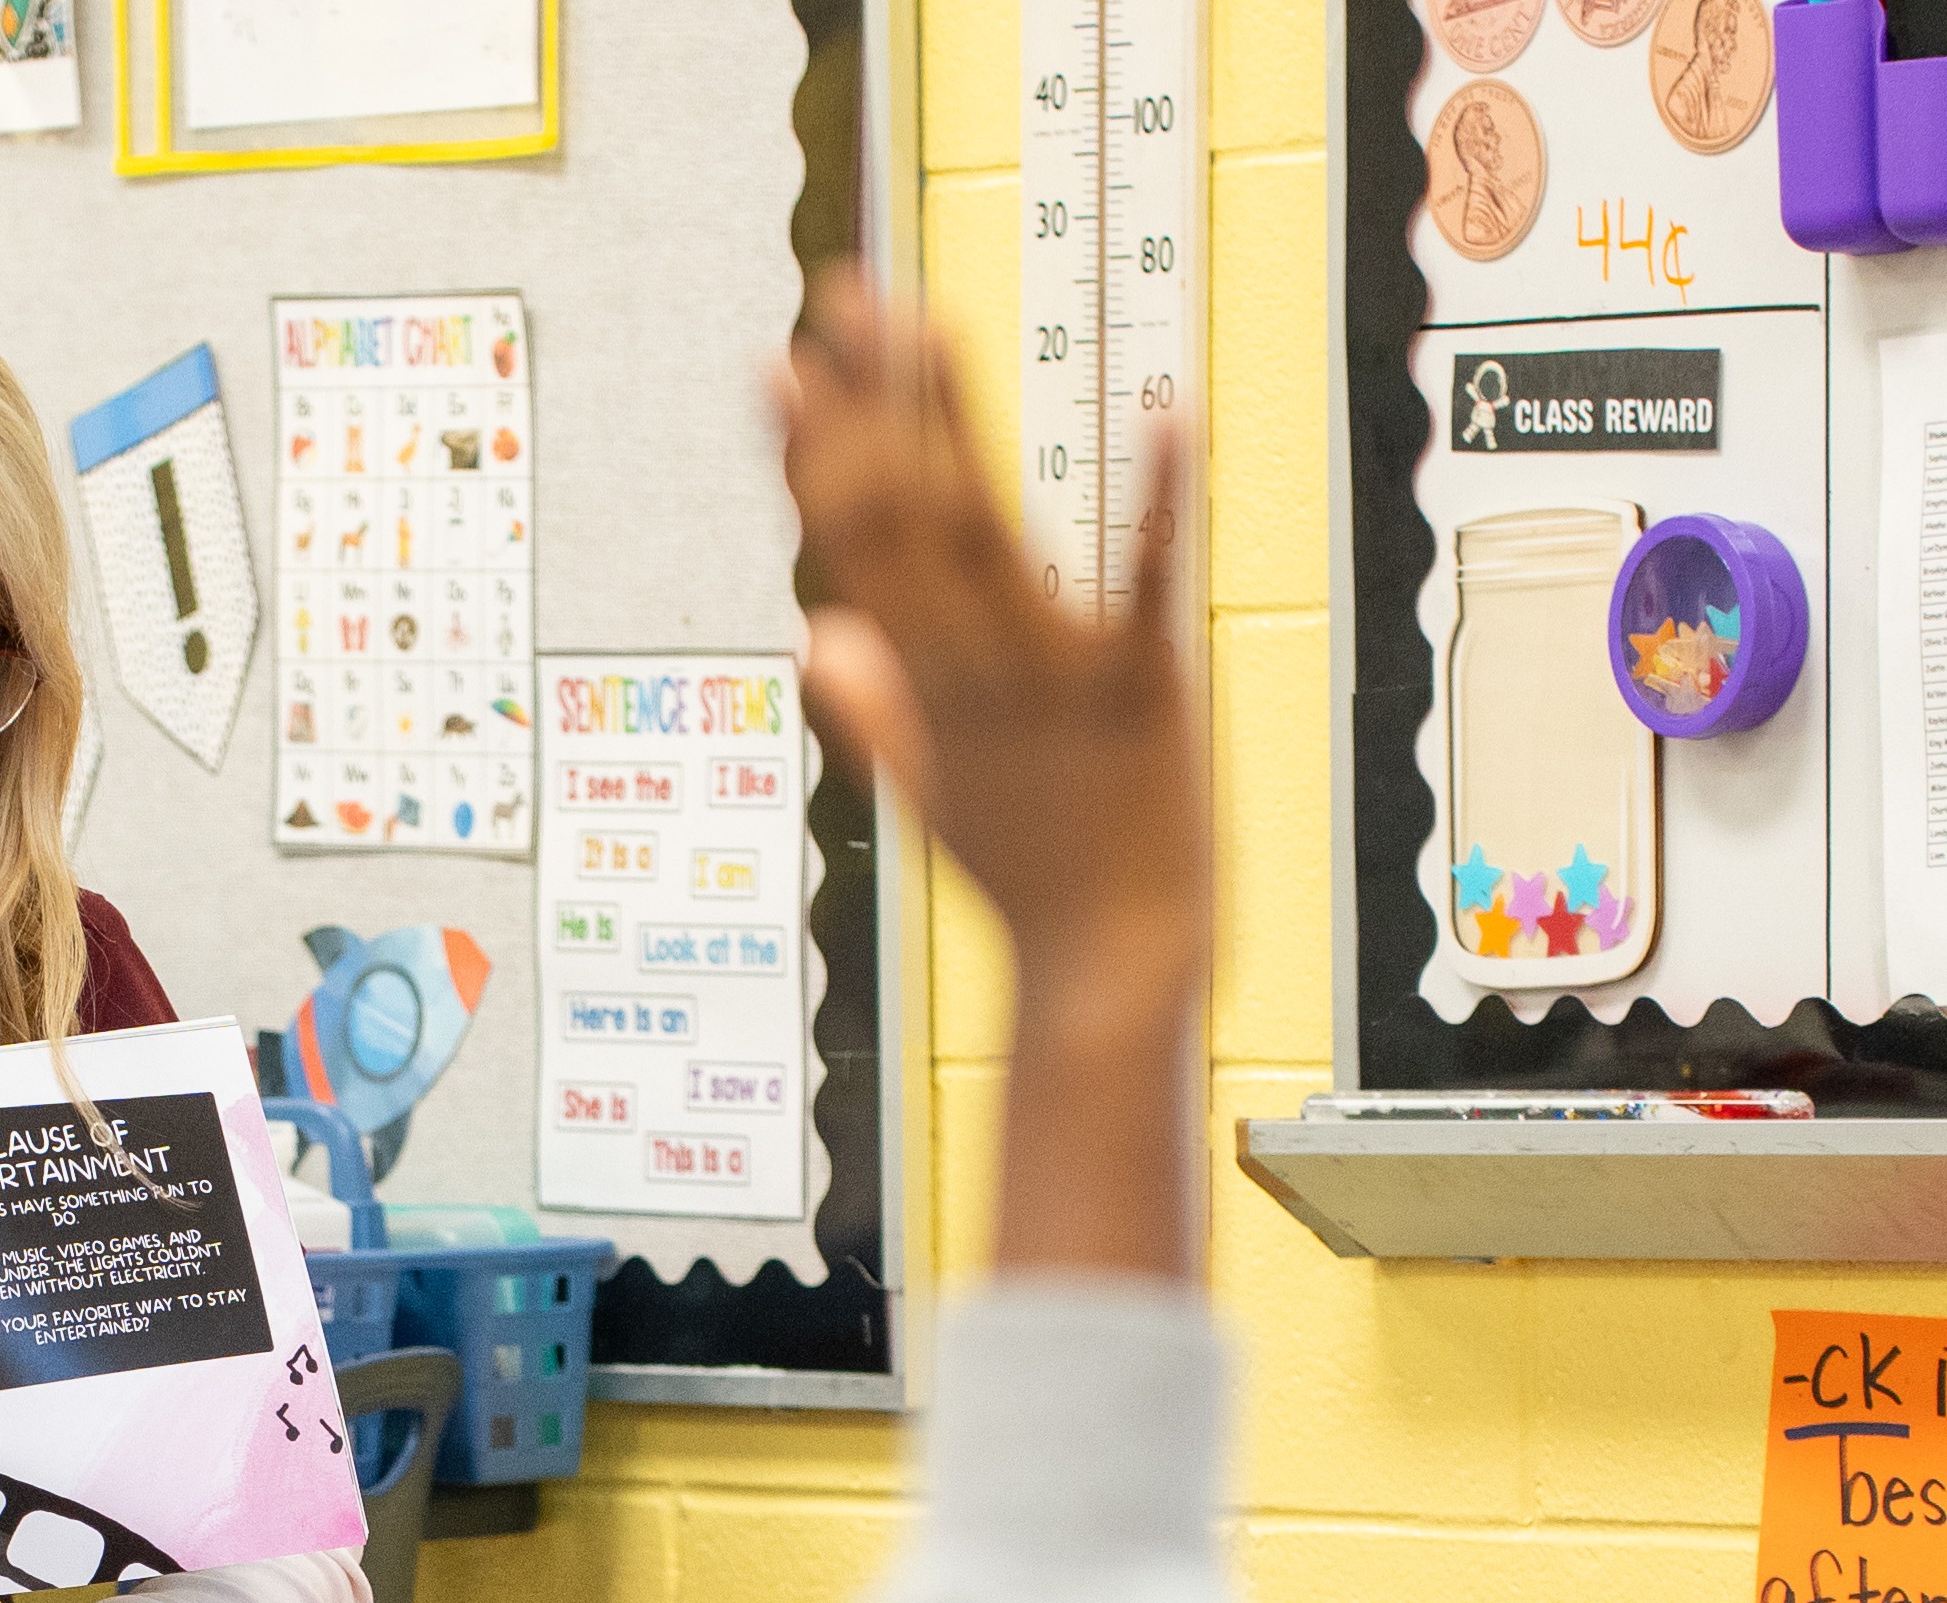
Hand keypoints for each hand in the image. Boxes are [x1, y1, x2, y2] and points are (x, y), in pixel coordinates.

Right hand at [774, 271, 1208, 1037]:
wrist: (1109, 968)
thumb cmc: (1031, 881)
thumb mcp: (931, 795)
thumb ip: (874, 709)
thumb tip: (817, 635)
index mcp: (920, 683)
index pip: (847, 542)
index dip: (810, 449)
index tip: (780, 364)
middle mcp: (970, 665)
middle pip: (899, 511)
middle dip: (866, 398)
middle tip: (843, 291)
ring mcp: (1051, 674)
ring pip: (981, 528)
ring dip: (949, 421)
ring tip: (929, 320)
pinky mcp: (1140, 688)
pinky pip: (1145, 578)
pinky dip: (1158, 498)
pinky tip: (1166, 413)